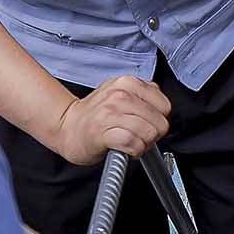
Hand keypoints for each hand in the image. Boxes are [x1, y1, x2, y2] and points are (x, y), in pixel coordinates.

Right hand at [51, 76, 169, 166]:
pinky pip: (133, 144)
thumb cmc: (96, 115)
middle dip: (152, 135)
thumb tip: (162, 107)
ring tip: (129, 141)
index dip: (158, 120)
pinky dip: (133, 151)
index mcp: (127, 82)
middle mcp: (119, 95)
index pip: (165, 106)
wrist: (68, 128)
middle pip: (159, 122)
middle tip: (137, 135)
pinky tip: (124, 148)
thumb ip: (143, 94)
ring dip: (142, 144)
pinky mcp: (102, 132)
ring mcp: (110, 112)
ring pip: (148, 133)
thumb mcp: (121, 93)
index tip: (145, 123)